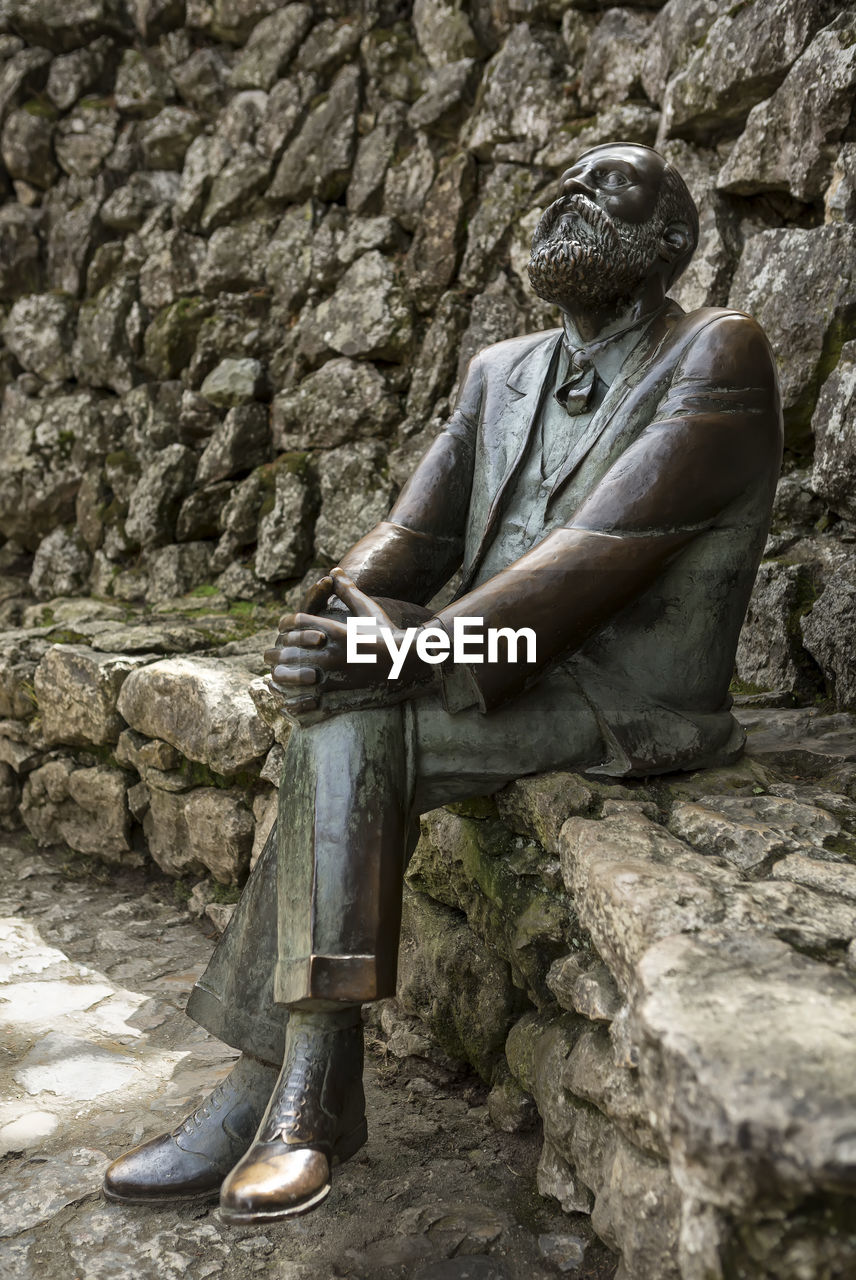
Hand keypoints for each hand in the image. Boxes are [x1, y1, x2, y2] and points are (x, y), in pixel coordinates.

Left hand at [263, 568, 434, 711]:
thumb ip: (348, 590)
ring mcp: (336, 677)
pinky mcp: (341, 697)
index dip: (285, 624)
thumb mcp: (369, 609)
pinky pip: (309, 703)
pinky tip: (288, 704)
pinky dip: (295, 705)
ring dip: (280, 679)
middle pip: (289, 651)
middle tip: (268, 656)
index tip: (281, 629)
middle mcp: (333, 652)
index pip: (297, 621)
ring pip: (294, 679)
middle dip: (275, 654)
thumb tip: (334, 569)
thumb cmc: (390, 634)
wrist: (413, 663)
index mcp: (336, 630)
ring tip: (273, 680)